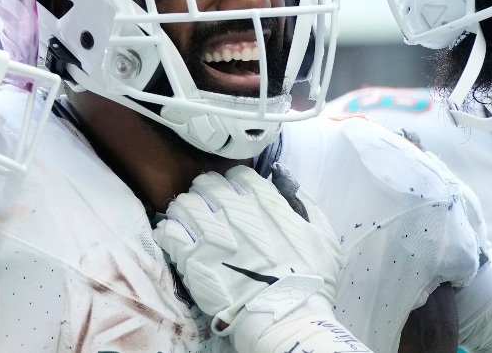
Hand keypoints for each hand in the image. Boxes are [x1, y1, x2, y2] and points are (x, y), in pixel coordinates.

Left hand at [153, 164, 344, 336]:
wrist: (284, 318)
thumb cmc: (309, 281)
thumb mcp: (323, 236)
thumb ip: (303, 203)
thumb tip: (283, 180)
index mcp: (264, 201)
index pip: (238, 174)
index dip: (234, 184)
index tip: (234, 196)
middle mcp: (234, 210)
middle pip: (206, 183)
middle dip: (206, 193)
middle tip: (208, 209)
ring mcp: (210, 232)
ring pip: (183, 204)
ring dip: (185, 211)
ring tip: (188, 223)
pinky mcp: (190, 257)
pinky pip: (168, 231)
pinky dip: (169, 231)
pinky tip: (175, 239)